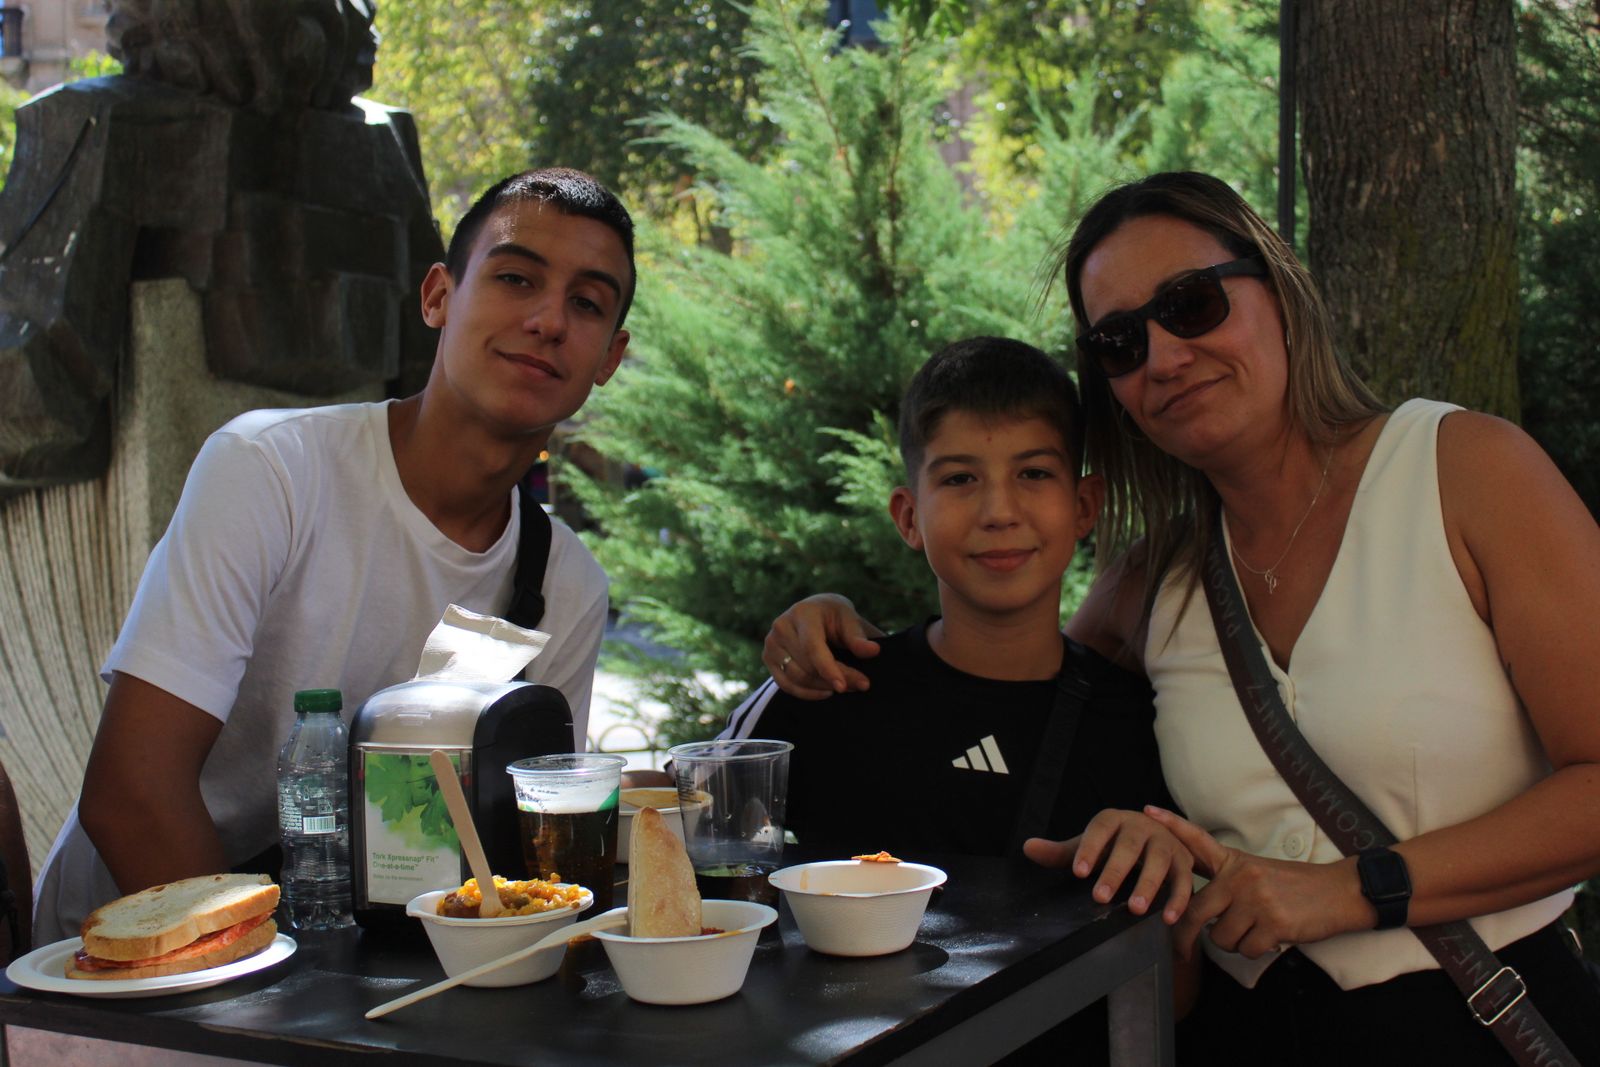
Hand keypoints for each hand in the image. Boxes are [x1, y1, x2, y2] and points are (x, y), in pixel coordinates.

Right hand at [762, 594, 882, 697]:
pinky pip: (786, 685)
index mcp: (803, 613)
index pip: (812, 647)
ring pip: (797, 678)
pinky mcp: (768, 658)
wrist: (812, 612)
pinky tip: (826, 692)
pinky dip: (807, 693)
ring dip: (823, 688)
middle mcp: (782, 626)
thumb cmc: (833, 615)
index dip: (828, 669)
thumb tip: (873, 651)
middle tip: (861, 685)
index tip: (843, 687)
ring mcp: (771, 643)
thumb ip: (858, 637)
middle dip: (835, 679)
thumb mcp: (848, 618)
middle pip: (807, 665)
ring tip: (846, 687)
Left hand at [1024, 809, 1194, 921]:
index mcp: (1114, 819)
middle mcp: (1142, 826)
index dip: (1089, 849)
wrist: (1155, 838)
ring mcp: (1165, 842)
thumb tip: (1028, 848)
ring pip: (1159, 862)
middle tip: (1100, 897)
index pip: (1099, 830)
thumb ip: (1061, 852)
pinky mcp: (1184, 862)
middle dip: (1115, 872)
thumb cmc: (1114, 845)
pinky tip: (1167, 919)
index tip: (1077, 872)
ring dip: (1148, 885)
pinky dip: (1178, 899)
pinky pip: (1184, 880)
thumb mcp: (1089, 846)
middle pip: (1129, 846)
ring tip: (1134, 909)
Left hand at [1144, 805, 1372, 960]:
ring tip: (1253, 931)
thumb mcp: (1257, 871)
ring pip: (1220, 937)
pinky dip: (1255, 951)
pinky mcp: (1273, 923)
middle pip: (1194, 911)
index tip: (1148, 812)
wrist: (1339, 893)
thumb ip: (1228, 884)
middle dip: (1185, 937)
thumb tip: (1198, 909)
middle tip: (1183, 950)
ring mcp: (1256, 900)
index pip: (1198, 841)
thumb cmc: (1296, 886)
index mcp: (1235, 862)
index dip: (1172, 826)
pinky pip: (1246, 950)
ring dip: (1233, 943)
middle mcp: (1240, 878)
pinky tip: (1270, 938)